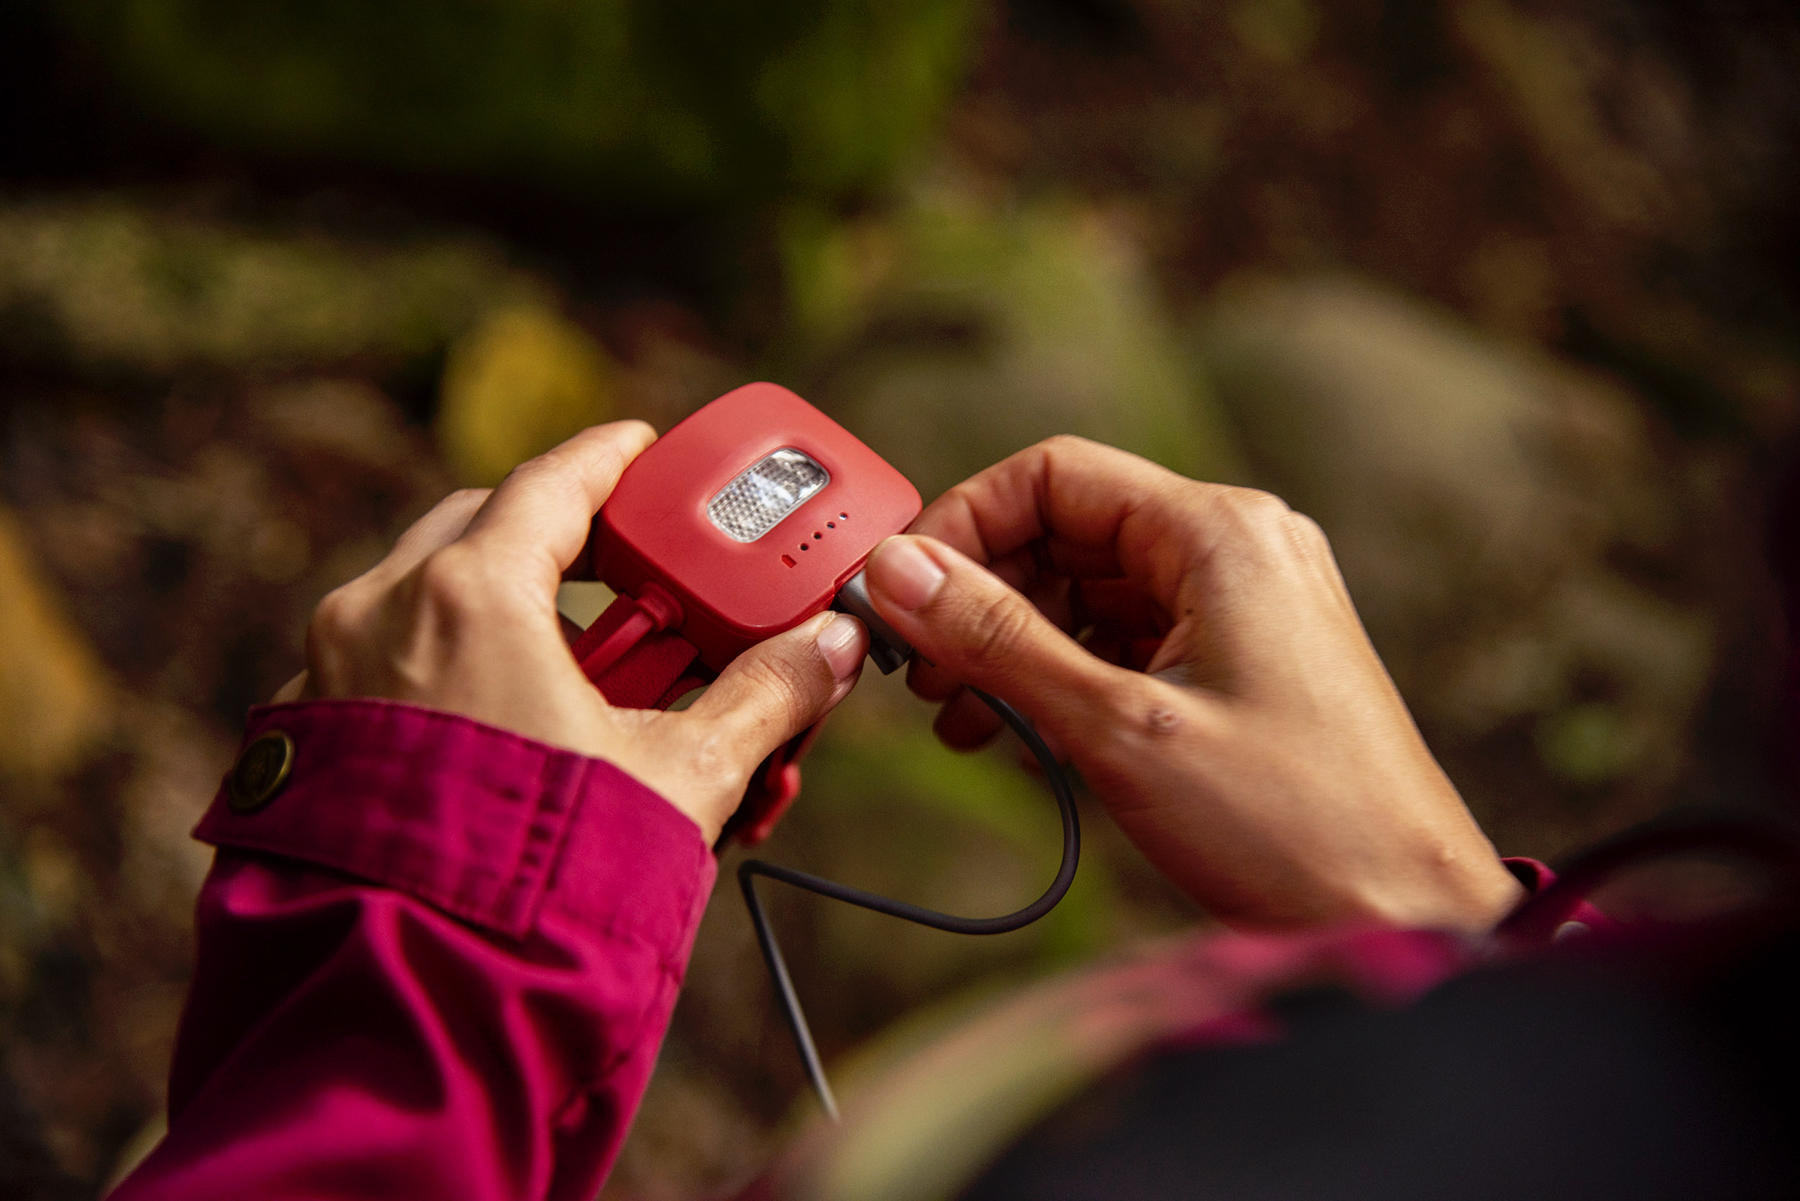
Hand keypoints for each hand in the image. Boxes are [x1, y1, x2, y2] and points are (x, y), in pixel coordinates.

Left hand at [274, 421, 867, 843]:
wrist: (416, 998)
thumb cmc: (547, 876)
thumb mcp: (679, 774)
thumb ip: (764, 697)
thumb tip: (831, 649)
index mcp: (468, 596)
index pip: (553, 482)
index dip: (614, 460)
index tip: (647, 452)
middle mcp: (378, 616)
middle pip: (478, 530)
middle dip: (554, 542)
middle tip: (623, 575)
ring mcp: (327, 678)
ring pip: (420, 600)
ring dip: (497, 613)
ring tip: (574, 678)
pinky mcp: (303, 745)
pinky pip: (378, 671)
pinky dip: (440, 675)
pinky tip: (499, 735)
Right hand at [862, 436, 1522, 931]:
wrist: (1407, 918)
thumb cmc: (1294, 826)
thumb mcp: (1119, 727)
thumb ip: (998, 639)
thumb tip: (898, 570)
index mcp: (1221, 533)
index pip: (1053, 476)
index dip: (962, 524)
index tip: (903, 594)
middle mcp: (1238, 548)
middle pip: (1069, 530)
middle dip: (983, 596)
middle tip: (924, 676)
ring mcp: (1246, 605)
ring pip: (1093, 590)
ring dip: (1017, 645)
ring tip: (966, 721)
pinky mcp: (1245, 661)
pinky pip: (1130, 639)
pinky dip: (1068, 677)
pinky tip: (1026, 736)